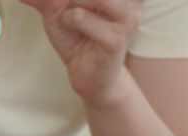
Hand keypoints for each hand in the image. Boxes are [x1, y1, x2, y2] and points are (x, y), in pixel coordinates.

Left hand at [20, 0, 139, 105]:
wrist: (89, 76)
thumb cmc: (78, 37)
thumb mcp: (57, 7)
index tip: (63, 8)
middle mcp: (129, 0)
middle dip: (64, 0)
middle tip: (60, 8)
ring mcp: (126, 16)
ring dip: (67, 6)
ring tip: (71, 18)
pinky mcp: (117, 38)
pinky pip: (78, 16)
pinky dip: (68, 21)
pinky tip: (76, 33)